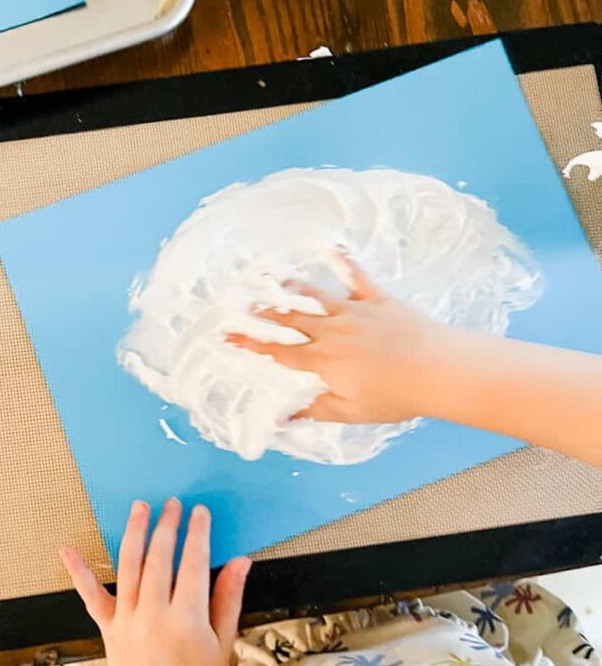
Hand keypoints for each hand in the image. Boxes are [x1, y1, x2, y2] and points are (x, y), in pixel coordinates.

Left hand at [60, 499, 250, 665]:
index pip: (193, 563)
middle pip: (160, 558)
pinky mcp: (108, 628)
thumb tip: (241, 561)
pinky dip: (79, 572)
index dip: (198, 534)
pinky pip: (91, 597)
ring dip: (135, 532)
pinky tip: (67, 549)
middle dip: (167, 526)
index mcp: (187, 619)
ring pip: (129, 566)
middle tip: (173, 503)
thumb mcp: (223, 641)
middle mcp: (154, 615)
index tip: (200, 512)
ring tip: (140, 507)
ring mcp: (127, 621)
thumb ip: (229, 598)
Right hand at [227, 259, 446, 423]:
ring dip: (291, 288)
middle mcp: (331, 332)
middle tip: (242, 304)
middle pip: (289, 320)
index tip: (229, 336)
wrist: (437, 369)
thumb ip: (315, 409)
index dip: (251, 343)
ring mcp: (354, 312)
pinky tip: (333, 248)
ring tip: (272, 279)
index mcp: (322, 361)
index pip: (278, 352)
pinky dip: (344, 263)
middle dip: (263, 313)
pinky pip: (357, 277)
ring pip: (314, 297)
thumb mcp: (350, 412)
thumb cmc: (395, 396)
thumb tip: (283, 416)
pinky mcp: (378, 300)